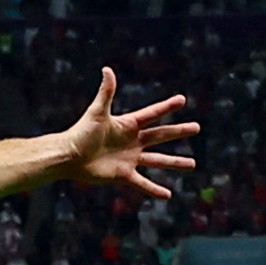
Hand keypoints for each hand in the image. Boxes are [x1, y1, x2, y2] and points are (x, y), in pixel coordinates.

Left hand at [61, 70, 200, 202]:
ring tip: (192, 164)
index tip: (182, 100)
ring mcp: (130, 159)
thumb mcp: (97, 112)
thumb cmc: (80, 132)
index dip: (167, 107)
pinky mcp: (124, 175)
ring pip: (158, 160)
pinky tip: (168, 195)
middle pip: (161, 135)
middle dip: (179, 132)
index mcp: (128, 125)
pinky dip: (155, 190)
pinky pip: (143, 183)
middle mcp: (132, 141)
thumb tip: (107, 69)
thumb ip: (106, 92)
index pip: (152, 114)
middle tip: (196, 128)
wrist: (69, 156)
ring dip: (175, 162)